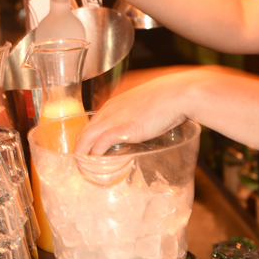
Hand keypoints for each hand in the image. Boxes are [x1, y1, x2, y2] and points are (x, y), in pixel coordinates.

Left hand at [74, 72, 191, 154]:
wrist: (178, 93)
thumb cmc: (169, 96)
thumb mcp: (148, 103)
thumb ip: (140, 112)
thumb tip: (143, 123)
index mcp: (115, 102)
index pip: (94, 122)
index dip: (89, 136)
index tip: (89, 147)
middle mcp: (110, 109)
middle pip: (85, 130)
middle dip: (80, 146)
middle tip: (81, 159)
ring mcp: (115, 119)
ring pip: (87, 137)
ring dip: (82, 152)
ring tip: (82, 165)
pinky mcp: (122, 129)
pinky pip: (100, 144)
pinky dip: (94, 154)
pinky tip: (94, 163)